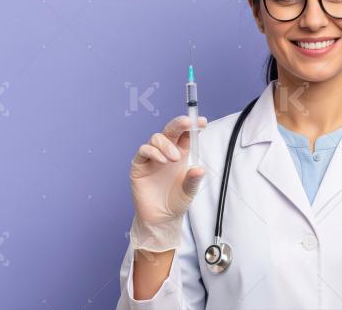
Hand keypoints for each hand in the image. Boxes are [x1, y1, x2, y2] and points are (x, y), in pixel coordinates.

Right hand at [129, 115, 206, 251]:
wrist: (160, 218)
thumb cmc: (176, 202)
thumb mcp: (189, 190)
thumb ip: (193, 179)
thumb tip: (200, 169)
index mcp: (181, 153)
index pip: (186, 134)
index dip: (193, 126)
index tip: (202, 122)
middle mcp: (166, 152)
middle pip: (171, 131)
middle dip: (179, 124)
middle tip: (187, 122)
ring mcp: (152, 157)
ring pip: (156, 138)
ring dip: (166, 144)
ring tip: (174, 158)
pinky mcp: (139, 165)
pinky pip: (143, 151)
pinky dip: (153, 152)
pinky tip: (162, 161)